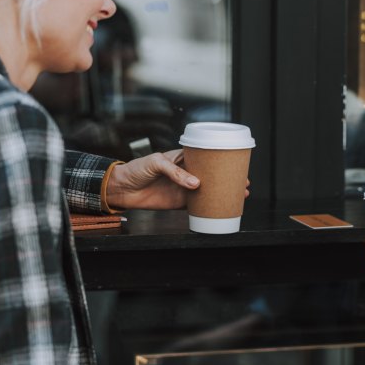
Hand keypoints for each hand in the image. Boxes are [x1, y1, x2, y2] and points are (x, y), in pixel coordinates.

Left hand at [104, 149, 248, 210]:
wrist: (121, 188)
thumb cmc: (135, 169)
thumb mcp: (155, 163)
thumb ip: (175, 172)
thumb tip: (195, 183)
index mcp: (181, 158)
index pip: (205, 158)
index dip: (220, 161)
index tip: (235, 164)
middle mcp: (185, 173)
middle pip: (212, 175)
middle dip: (228, 178)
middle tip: (243, 182)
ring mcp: (183, 188)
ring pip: (208, 190)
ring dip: (223, 193)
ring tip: (239, 195)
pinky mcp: (179, 202)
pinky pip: (197, 205)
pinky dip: (210, 206)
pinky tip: (221, 207)